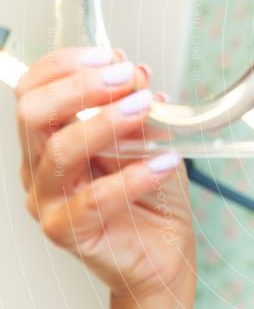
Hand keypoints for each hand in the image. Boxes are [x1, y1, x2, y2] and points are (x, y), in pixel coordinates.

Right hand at [16, 47, 195, 308]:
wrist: (163, 252)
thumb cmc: (152, 197)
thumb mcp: (149, 140)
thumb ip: (136, 107)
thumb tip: (133, 68)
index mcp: (51, 140)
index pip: (34, 91)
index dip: (66, 66)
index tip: (109, 56)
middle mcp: (40, 168)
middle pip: (35, 114)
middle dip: (81, 86)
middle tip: (126, 77)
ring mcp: (48, 202)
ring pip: (61, 151)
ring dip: (107, 121)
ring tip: (146, 107)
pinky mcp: (67, 232)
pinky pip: (95, 199)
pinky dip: (134, 175)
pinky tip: (165, 162)